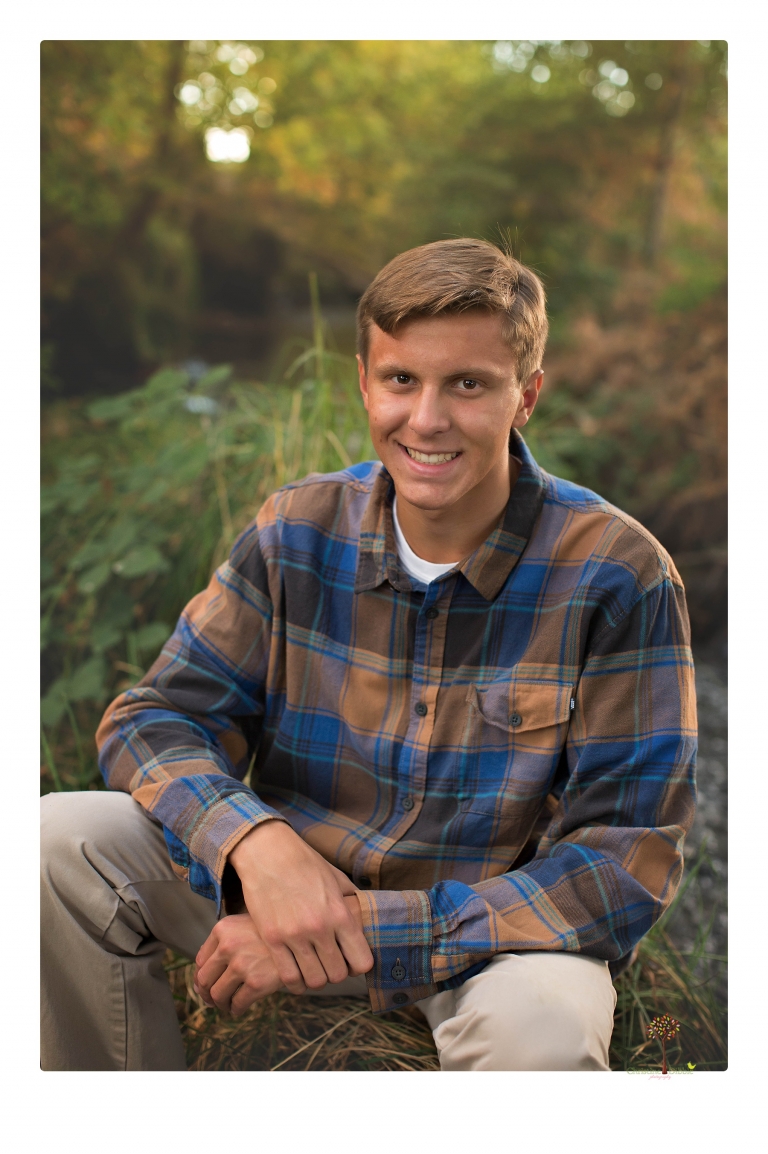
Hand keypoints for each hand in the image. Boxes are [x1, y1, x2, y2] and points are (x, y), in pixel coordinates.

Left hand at [194, 913, 285, 1016]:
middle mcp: (228, 946)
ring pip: (218, 995)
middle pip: (204, 980)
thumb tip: (200, 979)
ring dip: (221, 1004)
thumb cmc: (270, 932)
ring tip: (227, 1004)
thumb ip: (223, 943)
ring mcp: (242, 965)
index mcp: (222, 930)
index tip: (205, 986)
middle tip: (213, 1000)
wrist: (300, 937)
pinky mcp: (257, 983)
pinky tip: (240, 1008)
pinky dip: (236, 1009)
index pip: (199, 961)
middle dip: (206, 994)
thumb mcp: (243, 925)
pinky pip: (237, 1004)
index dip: (200, 977)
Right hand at [228, 820, 373, 993]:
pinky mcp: (272, 939)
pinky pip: (288, 977)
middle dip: (336, 973)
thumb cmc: (305, 863)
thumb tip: (364, 913)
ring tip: (313, 968)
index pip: (362, 961)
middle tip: (330, 964)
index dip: (358, 965)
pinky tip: (296, 972)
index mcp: (340, 914)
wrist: (268, 853)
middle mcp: (320, 928)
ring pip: (314, 980)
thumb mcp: (336, 878)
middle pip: (337, 975)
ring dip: (316, 978)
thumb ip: (351, 900)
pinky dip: (295, 981)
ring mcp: (294, 936)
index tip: (351, 959)